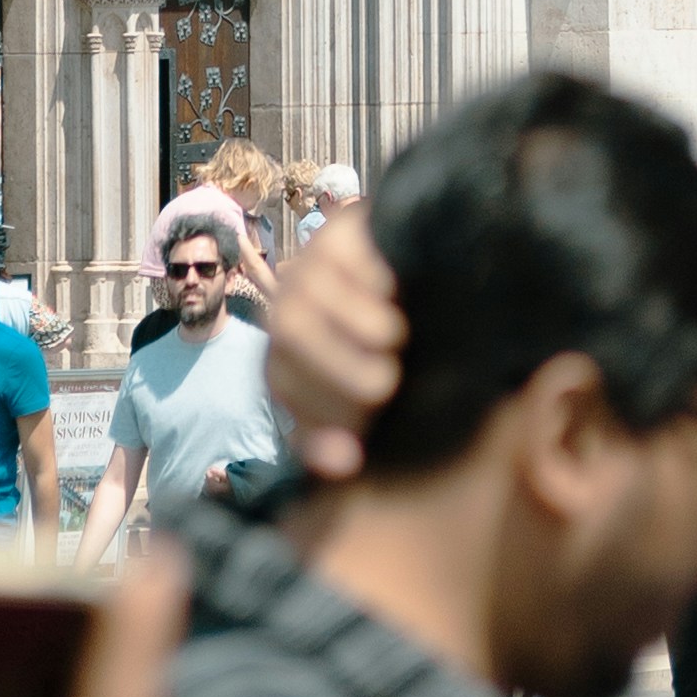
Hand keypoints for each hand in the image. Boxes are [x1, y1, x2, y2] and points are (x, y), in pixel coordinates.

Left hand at [261, 207, 404, 484]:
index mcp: (288, 355)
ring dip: (352, 324)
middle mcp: (289, 310)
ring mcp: (309, 267)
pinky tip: (395, 290)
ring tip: (396, 336)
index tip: (355, 455)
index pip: (284, 386)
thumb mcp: (371, 390)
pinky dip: (369, 279)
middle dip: (333, 371)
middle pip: (287, 338)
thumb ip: (351, 423)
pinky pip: (341, 256)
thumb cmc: (391, 345)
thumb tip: (344, 464)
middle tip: (385, 386)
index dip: (315, 421)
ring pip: (306, 297)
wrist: (412, 266)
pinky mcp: (338, 232)